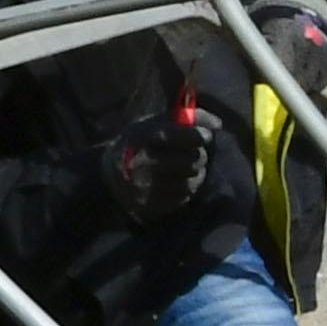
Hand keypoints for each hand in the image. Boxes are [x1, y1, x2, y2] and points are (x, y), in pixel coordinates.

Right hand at [96, 99, 213, 226]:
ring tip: (185, 169)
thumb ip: (185, 119)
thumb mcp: (153, 124)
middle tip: (193, 154)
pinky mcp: (150, 206)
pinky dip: (185, 190)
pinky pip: (183, 198)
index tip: (207, 136)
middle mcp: (142, 162)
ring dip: (195, 175)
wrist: (108, 176)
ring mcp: (146, 187)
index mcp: (141, 137)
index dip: (197, 135)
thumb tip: (218, 124)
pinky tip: (177, 183)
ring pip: (191, 181)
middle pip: (191, 161)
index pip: (177, 135)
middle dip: (198, 156)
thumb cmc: (138, 144)